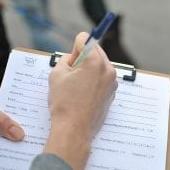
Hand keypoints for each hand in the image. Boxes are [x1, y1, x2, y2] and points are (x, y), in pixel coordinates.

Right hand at [44, 32, 116, 169]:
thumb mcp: (57, 74)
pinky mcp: (111, 93)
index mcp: (95, 62)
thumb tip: (72, 58)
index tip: (71, 59)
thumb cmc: (65, 103)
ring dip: (88, 70)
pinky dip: (93, 80)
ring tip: (76, 86)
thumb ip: (65, 59)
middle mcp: (108, 70)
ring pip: (99, 65)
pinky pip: (102, 79)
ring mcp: (112, 83)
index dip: (74, 47)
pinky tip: (83, 93)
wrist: (74, 129)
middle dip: (82, 58)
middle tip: (71, 74)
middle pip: (95, 51)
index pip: (85, 39)